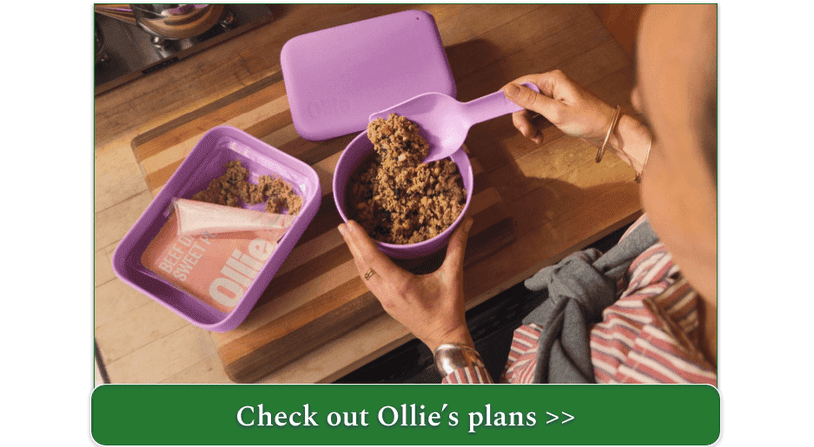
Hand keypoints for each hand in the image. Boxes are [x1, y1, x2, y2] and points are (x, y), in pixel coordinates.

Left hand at [338, 218, 474, 351]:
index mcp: (400, 285)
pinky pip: (369, 281)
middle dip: (351, 243)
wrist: (444, 338)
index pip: (373, 258)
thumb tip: (466, 223)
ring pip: (363, 274)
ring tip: (349, 237)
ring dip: (355, 255)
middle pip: (362, 265)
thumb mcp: (453, 277)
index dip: (360, 240)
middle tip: (343, 224)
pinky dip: (364, 266)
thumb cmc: (448, 310)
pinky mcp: (386, 303)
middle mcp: (387, 292)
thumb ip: (457, 248)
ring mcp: (384, 299)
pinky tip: (363, 257)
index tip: (350, 223)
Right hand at [503, 70, 615, 146]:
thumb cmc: (587, 119)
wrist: (608, 132)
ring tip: (536, 138)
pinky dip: (536, 128)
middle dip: (522, 118)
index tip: (494, 107)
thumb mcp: (556, 112)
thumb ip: (530, 100)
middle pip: (523, 99)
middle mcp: (552, 86)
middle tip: (527, 133)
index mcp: (552, 80)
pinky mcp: (556, 110)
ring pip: (529, 111)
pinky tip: (540, 138)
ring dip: (529, 125)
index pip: (521, 83)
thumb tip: (508, 89)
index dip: (507, 95)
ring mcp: (554, 99)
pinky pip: (538, 117)